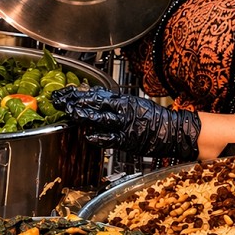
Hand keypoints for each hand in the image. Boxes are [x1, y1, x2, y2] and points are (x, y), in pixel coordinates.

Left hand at [50, 86, 200, 160]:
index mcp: (123, 101)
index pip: (97, 95)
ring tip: (71, 113)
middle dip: (76, 102)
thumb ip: (114, 105)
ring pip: (101, 118)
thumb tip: (95, 101)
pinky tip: (88, 135)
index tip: (65, 93)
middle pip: (96, 104)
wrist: (173, 131)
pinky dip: (99, 137)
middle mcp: (123, 111)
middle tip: (60, 101)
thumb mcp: (133, 105)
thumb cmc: (154, 119)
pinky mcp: (128, 140)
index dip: (79, 94)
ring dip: (85, 115)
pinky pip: (111, 138)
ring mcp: (125, 125)